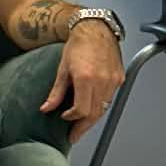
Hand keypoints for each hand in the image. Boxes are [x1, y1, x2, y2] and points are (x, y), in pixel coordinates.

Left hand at [41, 22, 124, 141]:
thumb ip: (55, 92)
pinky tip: (93, 108)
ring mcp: (113, 80)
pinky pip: (110, 98)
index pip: (82, 110)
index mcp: (86, 79)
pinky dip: (101, 105)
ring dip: (93, 118)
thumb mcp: (62, 69)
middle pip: (95, 114)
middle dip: (84, 127)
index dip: (72, 118)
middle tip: (74, 135)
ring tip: (82, 125)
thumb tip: (47, 108)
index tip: (64, 118)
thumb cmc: (78, 45)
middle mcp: (102, 81)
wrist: (95, 29)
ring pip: (104, 108)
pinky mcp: (119, 78)